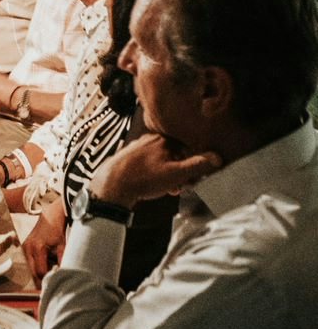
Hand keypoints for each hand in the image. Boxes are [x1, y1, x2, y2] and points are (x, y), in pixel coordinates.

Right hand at [24, 197, 67, 284]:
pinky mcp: (24, 247)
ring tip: (50, 268)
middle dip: (43, 277)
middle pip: (33, 272)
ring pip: (30, 268)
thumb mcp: (62, 245)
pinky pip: (29, 262)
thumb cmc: (57, 230)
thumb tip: (63, 274)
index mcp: (38, 248)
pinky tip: (45, 262)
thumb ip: (62, 260)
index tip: (56, 279)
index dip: (48, 278)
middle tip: (53, 278)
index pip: (40, 272)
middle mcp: (28, 249)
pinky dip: (37, 265)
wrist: (50, 217)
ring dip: (39, 271)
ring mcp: (24, 248)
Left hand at [88, 133, 223, 209]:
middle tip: (180, 187)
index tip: (194, 179)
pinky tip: (154, 186)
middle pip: (177, 155)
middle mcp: (152, 138)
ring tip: (167, 189)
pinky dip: (156, 175)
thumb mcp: (177, 174)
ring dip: (169, 176)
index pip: (190, 148)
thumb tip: (217, 157)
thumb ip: (198, 165)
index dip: (194, 166)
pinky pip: (150, 164)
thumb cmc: (143, 178)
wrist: (112, 185)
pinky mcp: (131, 156)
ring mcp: (140, 146)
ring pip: (163, 161)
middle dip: (181, 172)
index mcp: (165, 138)